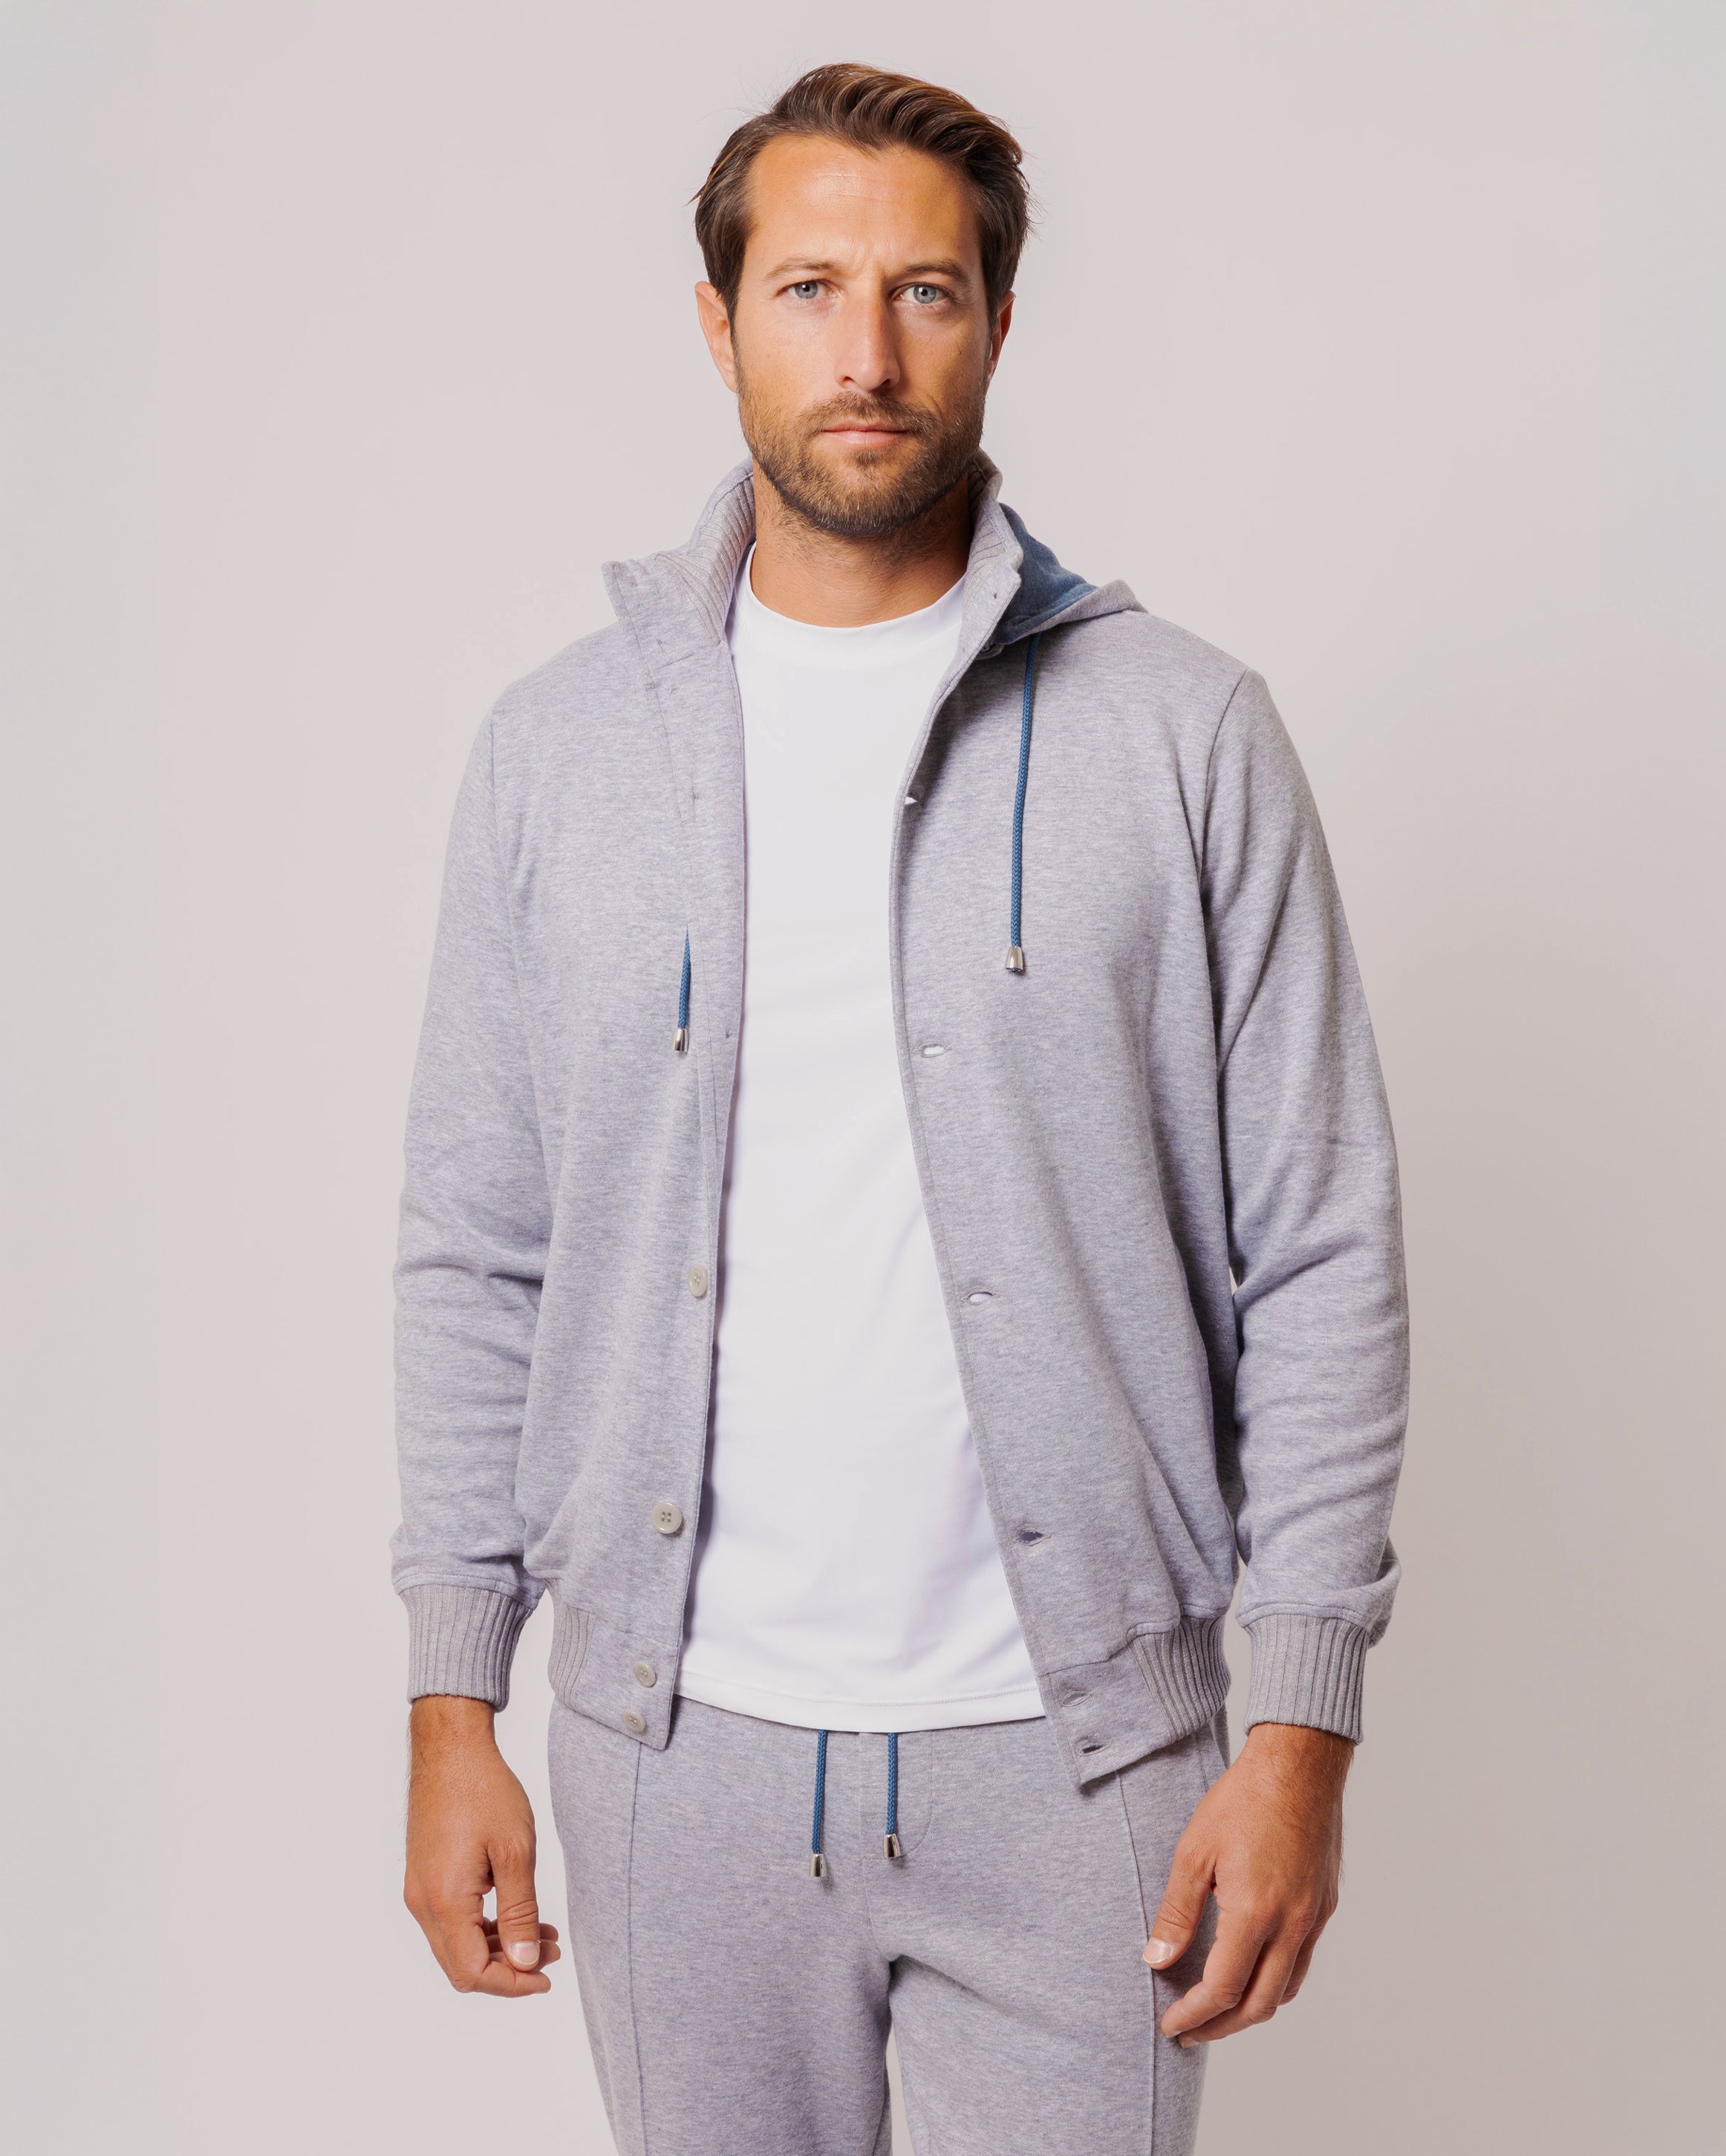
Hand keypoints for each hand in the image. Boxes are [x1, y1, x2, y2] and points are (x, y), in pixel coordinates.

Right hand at [405, 1695, 561, 1996]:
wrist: (450, 1748)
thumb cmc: (484, 1791)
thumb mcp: (515, 1851)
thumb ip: (520, 1911)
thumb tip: (525, 1962)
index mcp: (445, 1900)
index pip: (472, 1972)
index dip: (511, 1984)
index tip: (546, 1976)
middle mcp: (423, 1903)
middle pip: (461, 1966)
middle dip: (508, 1969)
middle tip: (551, 1952)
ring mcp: (420, 1890)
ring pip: (456, 1945)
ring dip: (498, 1947)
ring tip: (543, 1933)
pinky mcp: (424, 1876)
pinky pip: (451, 1921)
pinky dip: (483, 1926)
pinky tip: (516, 1912)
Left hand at [1144, 1721, 1349, 2044]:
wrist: (1299, 1764)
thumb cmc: (1242, 1800)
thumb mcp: (1194, 1852)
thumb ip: (1176, 1913)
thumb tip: (1157, 1961)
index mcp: (1255, 1913)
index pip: (1223, 1990)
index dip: (1194, 2015)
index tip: (1170, 2025)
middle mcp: (1292, 1925)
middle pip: (1257, 2005)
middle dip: (1220, 2027)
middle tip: (1189, 2030)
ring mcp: (1313, 1918)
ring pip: (1285, 1991)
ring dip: (1250, 2010)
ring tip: (1216, 2009)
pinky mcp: (1324, 1906)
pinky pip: (1301, 1964)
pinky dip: (1274, 1982)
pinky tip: (1251, 1971)